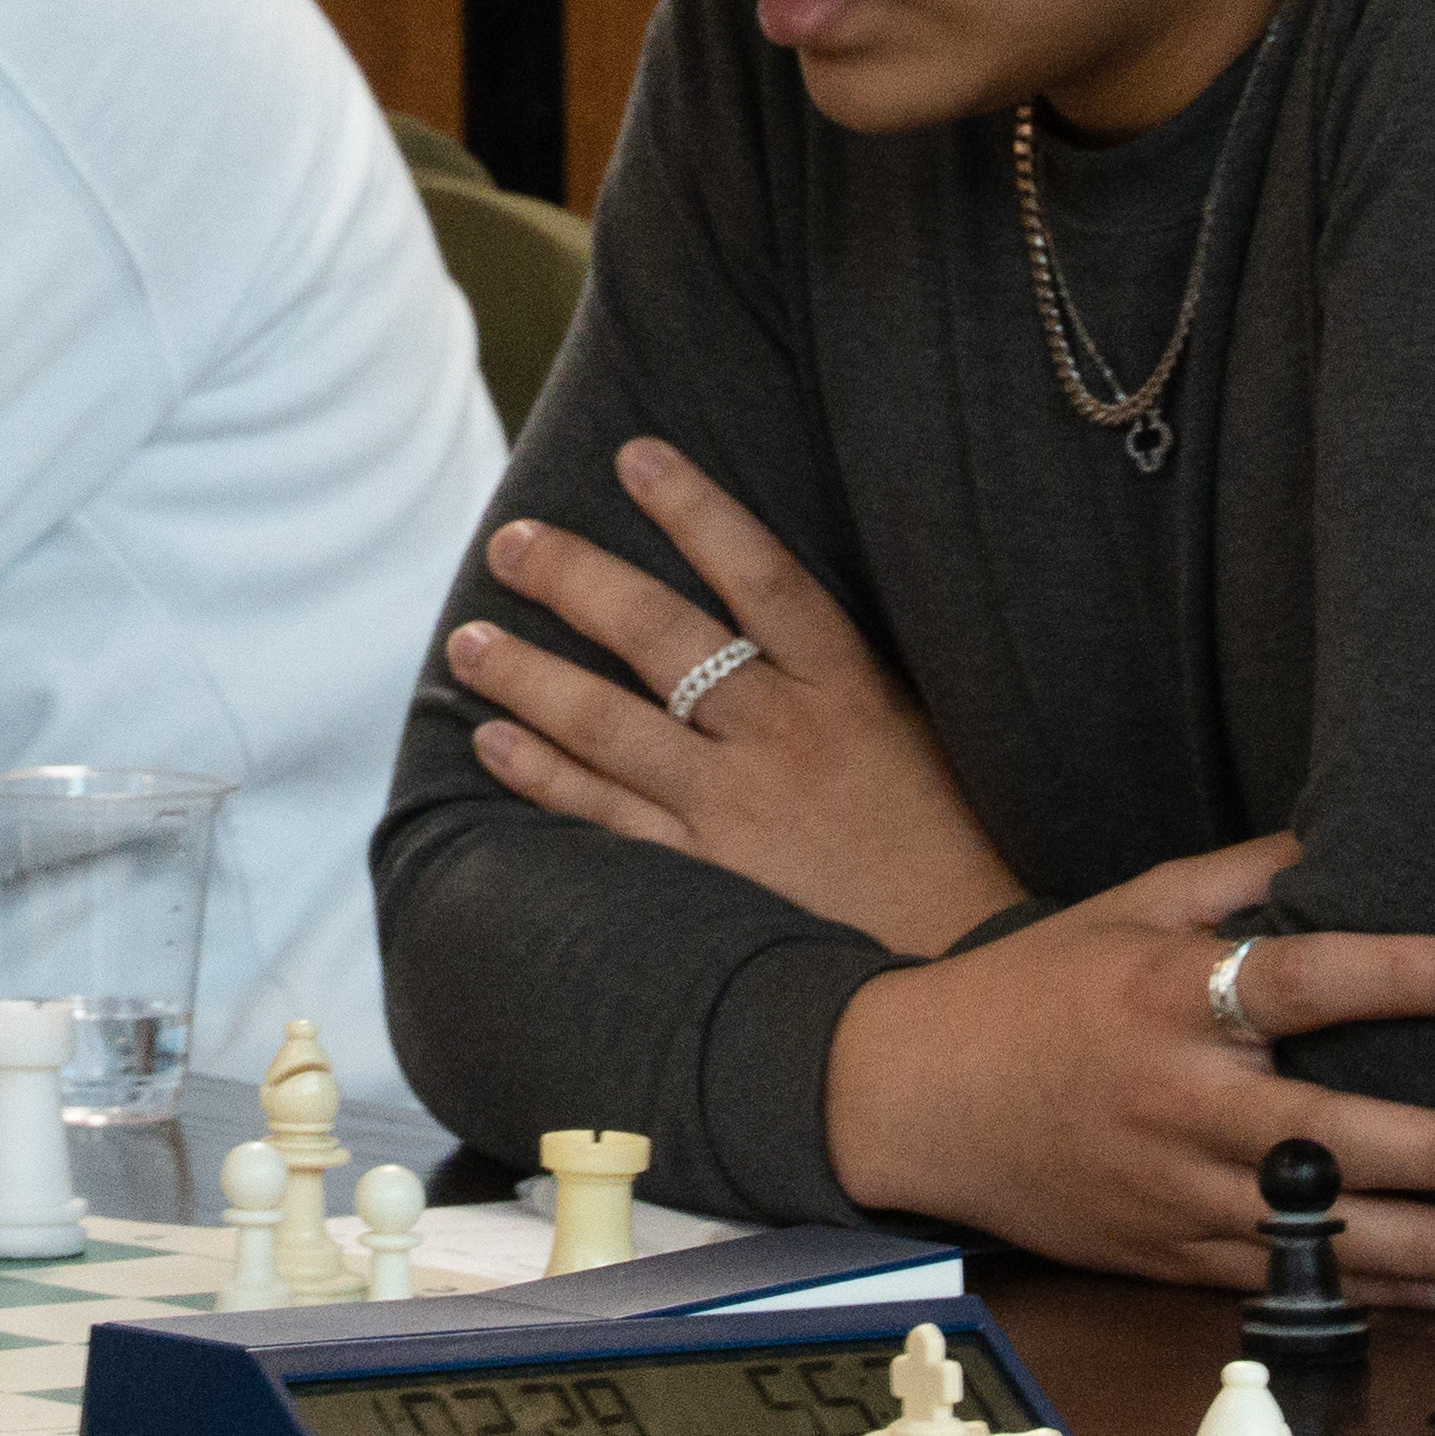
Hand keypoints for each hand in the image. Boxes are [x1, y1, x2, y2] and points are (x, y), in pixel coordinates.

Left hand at [434, 444, 1033, 953]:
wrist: (964, 979)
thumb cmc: (948, 851)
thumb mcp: (916, 736)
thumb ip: (842, 674)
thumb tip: (763, 605)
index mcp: (849, 691)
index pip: (762, 575)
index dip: (697, 509)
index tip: (635, 456)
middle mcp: (784, 739)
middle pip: (661, 634)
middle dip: (575, 579)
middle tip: (510, 543)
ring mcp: (738, 811)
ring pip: (609, 723)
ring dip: (528, 676)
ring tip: (469, 640)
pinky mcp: (706, 880)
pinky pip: (605, 815)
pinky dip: (543, 775)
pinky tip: (496, 741)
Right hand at [809, 834, 1434, 1288]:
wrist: (919, 1098)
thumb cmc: (1031, 991)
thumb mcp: (1122, 906)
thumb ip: (1234, 878)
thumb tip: (1339, 840)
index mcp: (1165, 996)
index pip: (1296, 983)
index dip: (1394, 976)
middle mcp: (1175, 1100)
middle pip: (1324, 1133)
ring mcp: (1171, 1189)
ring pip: (1315, 1230)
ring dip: (1428, 1247)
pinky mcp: (1164, 1252)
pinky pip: (1275, 1280)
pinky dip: (1358, 1292)